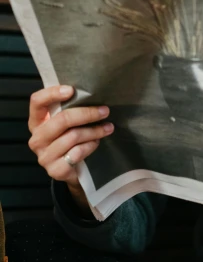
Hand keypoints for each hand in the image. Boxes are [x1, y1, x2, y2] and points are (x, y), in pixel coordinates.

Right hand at [28, 85, 113, 210]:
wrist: (74, 171)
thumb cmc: (71, 142)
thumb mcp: (67, 124)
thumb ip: (68, 109)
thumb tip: (89, 92)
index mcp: (37, 122)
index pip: (37, 102)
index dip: (52, 93)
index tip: (72, 90)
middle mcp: (37, 139)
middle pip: (62, 119)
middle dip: (87, 114)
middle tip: (105, 111)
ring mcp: (44, 156)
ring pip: (73, 136)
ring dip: (94, 131)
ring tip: (107, 128)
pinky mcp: (55, 170)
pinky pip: (77, 152)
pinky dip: (90, 146)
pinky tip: (96, 143)